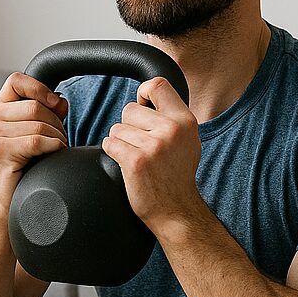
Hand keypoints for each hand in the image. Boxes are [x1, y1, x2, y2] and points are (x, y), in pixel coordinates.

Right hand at [0, 73, 68, 214]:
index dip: (39, 88)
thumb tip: (61, 100)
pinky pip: (37, 140)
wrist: (11, 197)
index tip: (56, 104)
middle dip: (56, 124)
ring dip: (57, 138)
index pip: (17, 80)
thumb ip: (47, 112)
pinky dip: (53, 148)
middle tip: (58, 140)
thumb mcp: (35, 132)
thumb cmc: (26, 164)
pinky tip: (52, 156)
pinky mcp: (1, 150)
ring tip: (54, 150)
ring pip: (39, 124)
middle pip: (36, 106)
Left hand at [101, 77, 201, 233]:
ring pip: (117, 128)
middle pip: (130, 108)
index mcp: (185, 121)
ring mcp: (154, 145)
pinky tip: (127, 164)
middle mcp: (171, 130)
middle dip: (129, 126)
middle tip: (142, 146)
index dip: (143, 93)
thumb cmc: (176, 176)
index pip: (157, 85)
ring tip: (137, 158)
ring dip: (121, 142)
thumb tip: (147, 95)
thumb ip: (171, 117)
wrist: (176, 211)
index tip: (143, 107)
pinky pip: (110, 144)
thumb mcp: (187, 140)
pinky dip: (113, 153)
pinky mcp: (136, 161)